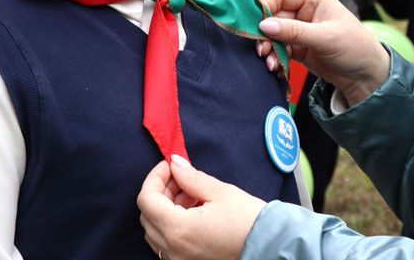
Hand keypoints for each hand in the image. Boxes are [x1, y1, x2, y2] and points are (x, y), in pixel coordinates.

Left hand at [138, 156, 265, 259]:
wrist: (267, 245)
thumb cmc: (247, 219)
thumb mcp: (219, 191)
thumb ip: (191, 177)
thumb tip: (175, 164)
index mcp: (178, 229)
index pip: (147, 200)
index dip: (155, 177)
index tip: (169, 165)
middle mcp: (173, 248)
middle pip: (147, 215)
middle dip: (159, 191)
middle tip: (180, 177)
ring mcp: (177, 259)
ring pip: (154, 230)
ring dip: (164, 208)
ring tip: (189, 194)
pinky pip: (165, 242)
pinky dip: (171, 223)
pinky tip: (191, 211)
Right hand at [259, 0, 390, 106]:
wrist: (366, 76)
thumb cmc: (354, 47)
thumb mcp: (325, 37)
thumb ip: (294, 31)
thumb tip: (264, 25)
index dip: (266, 6)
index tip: (257, 23)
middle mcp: (305, 12)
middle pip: (274, 16)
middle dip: (265, 32)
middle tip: (261, 48)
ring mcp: (300, 31)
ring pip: (274, 34)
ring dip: (268, 47)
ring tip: (269, 62)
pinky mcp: (299, 49)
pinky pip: (280, 49)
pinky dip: (275, 57)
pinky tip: (275, 67)